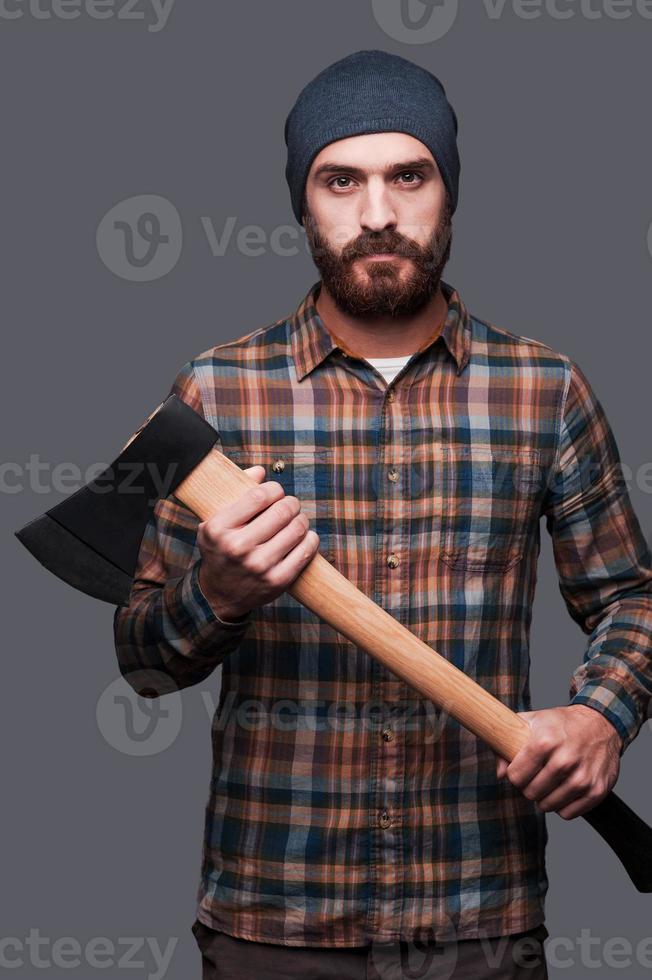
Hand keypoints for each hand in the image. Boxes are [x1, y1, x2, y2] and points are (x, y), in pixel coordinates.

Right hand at [197, 465, 320, 620]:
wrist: (218, 595)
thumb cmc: (220, 551)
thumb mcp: (214, 522)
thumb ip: (235, 492)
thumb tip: (260, 471)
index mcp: (218, 528)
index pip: (259, 495)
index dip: (274, 489)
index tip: (276, 493)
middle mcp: (237, 547)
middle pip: (283, 510)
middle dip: (291, 503)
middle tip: (290, 506)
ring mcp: (258, 566)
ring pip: (297, 528)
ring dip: (302, 520)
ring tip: (297, 521)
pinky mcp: (276, 581)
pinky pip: (305, 551)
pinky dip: (310, 540)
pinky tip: (305, 537)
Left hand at [493, 704, 622, 819]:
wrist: (600, 723)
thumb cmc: (562, 724)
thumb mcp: (531, 722)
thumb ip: (508, 744)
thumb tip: (500, 774)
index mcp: (545, 741)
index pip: (516, 776)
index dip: (514, 774)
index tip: (520, 769)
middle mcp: (565, 760)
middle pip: (531, 793)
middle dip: (529, 787)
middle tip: (536, 776)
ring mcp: (583, 777)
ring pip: (548, 805)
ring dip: (545, 798)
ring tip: (549, 783)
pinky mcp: (597, 790)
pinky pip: (568, 813)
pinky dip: (562, 806)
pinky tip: (563, 789)